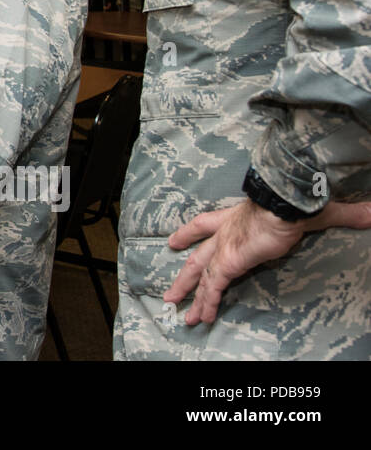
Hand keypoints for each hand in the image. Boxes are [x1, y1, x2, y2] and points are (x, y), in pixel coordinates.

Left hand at [164, 198, 370, 324]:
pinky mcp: (228, 261)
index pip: (205, 224)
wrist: (284, 202)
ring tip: (182, 314)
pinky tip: (202, 315)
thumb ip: (344, 215)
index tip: (173, 240)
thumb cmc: (295, 202)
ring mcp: (224, 248)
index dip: (189, 233)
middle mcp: (224, 233)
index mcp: (236, 217)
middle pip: (196, 256)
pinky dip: (207, 302)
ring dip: (191, 296)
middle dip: (184, 276)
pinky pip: (213, 287)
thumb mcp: (318, 211)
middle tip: (171, 292)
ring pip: (200, 276)